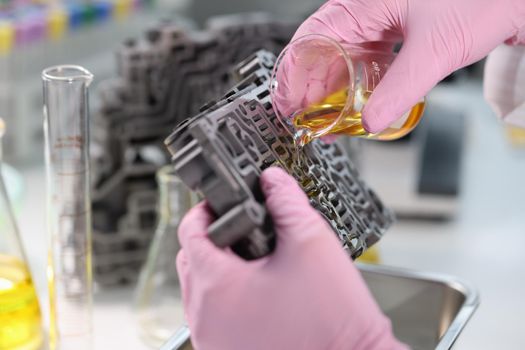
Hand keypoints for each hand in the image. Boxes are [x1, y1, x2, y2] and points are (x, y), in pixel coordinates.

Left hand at [176, 167, 406, 349]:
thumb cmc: (333, 319)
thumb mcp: (311, 243)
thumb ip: (286, 202)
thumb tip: (273, 181)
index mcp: (217, 286)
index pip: (189, 231)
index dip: (205, 210)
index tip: (222, 204)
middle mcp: (205, 317)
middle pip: (191, 260)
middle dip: (212, 238)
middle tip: (242, 230)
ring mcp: (213, 341)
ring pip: (200, 291)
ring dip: (218, 270)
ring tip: (254, 262)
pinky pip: (213, 317)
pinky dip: (226, 299)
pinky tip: (258, 293)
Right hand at [279, 0, 524, 132]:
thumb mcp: (434, 50)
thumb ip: (400, 90)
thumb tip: (373, 122)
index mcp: (362, 3)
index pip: (312, 39)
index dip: (294, 75)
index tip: (289, 105)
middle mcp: (366, 8)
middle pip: (323, 50)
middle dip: (311, 87)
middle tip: (307, 119)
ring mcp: (381, 18)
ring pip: (343, 54)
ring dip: (334, 87)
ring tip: (328, 116)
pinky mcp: (397, 29)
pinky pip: (366, 56)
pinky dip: (357, 80)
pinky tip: (358, 99)